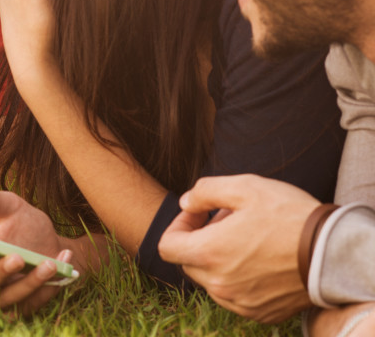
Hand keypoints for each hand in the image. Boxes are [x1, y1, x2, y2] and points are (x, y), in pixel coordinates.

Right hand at [0, 189, 75, 317]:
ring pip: (4, 300)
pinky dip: (46, 288)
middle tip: (17, 257)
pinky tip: (60, 264)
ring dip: (27, 284)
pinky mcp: (22, 306)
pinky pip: (29, 305)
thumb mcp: (11, 204)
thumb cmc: (24, 224)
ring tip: (48, 263)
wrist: (53, 242)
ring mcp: (1, 296)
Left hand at [158, 174, 317, 322]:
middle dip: (200, 239)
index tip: (199, 213)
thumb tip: (185, 203)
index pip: (167, 246)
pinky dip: (237, 277)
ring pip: (211, 279)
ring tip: (246, 238)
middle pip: (188, 261)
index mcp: (209, 253)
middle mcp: (219, 284)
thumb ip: (204, 191)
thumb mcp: (244, 187)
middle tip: (227, 220)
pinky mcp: (259, 312)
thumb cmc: (288, 216)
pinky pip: (234, 295)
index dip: (178, 225)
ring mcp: (239, 302)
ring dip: (218, 259)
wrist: (333, 253)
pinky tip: (259, 259)